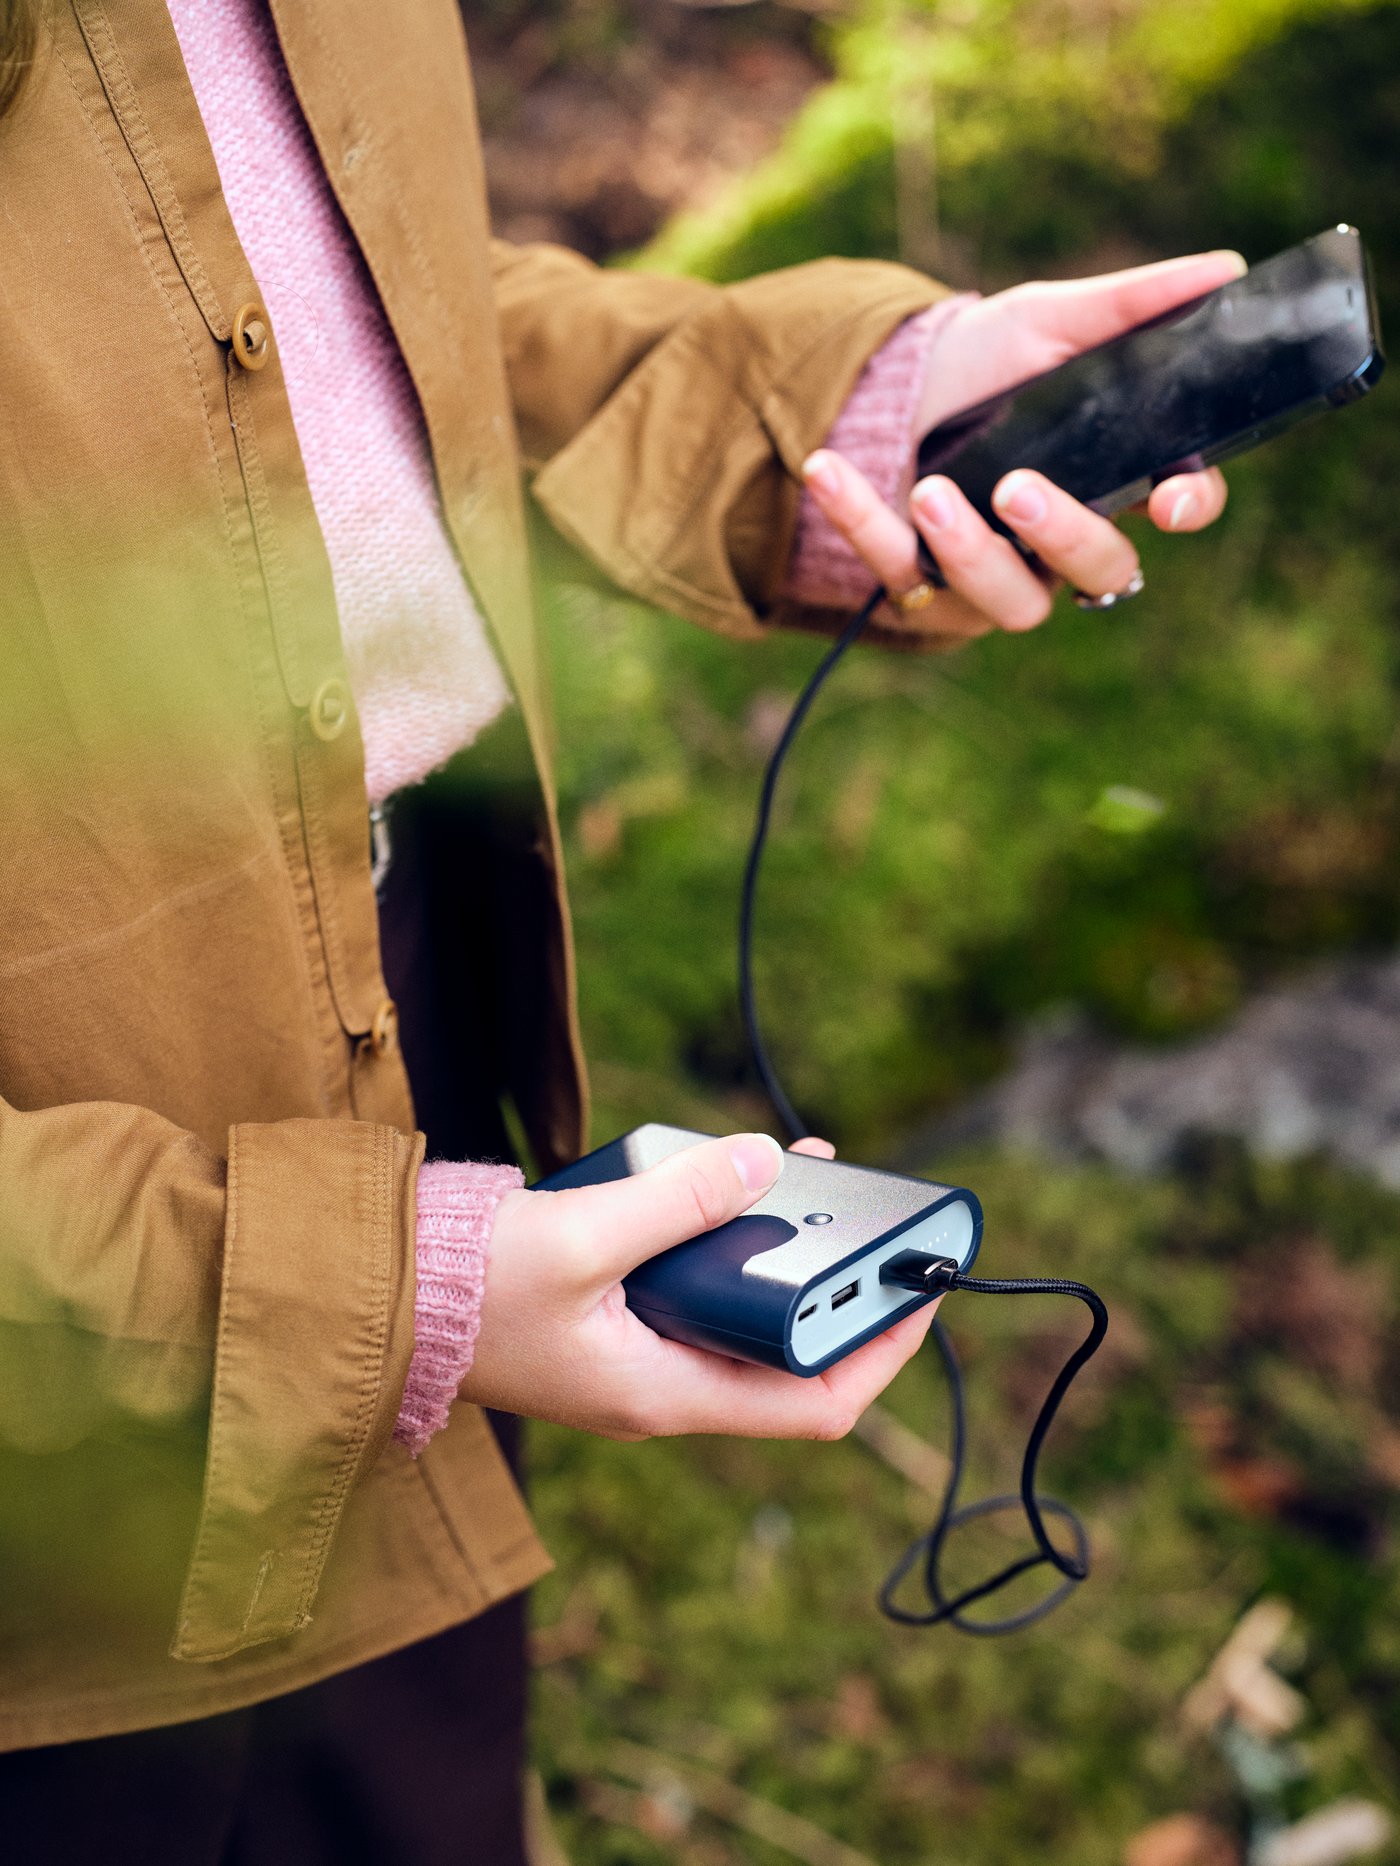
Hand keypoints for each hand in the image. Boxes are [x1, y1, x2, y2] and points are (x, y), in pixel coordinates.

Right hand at [462, 1132, 932, 1439]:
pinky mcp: (610, 1316)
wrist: (377, 1297)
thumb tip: (763, 1162)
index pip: (814, 1404)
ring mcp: (635, 1352)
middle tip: (862, 1208)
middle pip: (785, 1351)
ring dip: (777, 1246)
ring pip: (740, 1310)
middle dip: (833, 1280)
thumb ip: (676, 1200)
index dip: (878, 1353)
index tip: (917, 1292)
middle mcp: (661, 1385)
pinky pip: (694, 1283)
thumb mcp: (581, 1239)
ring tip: (801, 1170)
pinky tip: (723, 1179)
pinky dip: (722, 1235)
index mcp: (666, 1392)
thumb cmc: (467, 1292)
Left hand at [802, 251, 1242, 637]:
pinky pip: (896, 574)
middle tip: (1018, 489)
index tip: (1170, 501)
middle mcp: (1064, 541)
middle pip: (1100, 569)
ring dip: (968, 550)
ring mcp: (997, 575)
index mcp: (1117, 475)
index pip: (1179, 504)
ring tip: (927, 490)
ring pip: (1010, 600)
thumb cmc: (987, 363)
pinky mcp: (921, 588)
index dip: (1186, 506)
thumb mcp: (1048, 320)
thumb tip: (1223, 267)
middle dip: (1066, 535)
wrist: (890, 391)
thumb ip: (1128, 306)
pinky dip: (860, 520)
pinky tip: (828, 468)